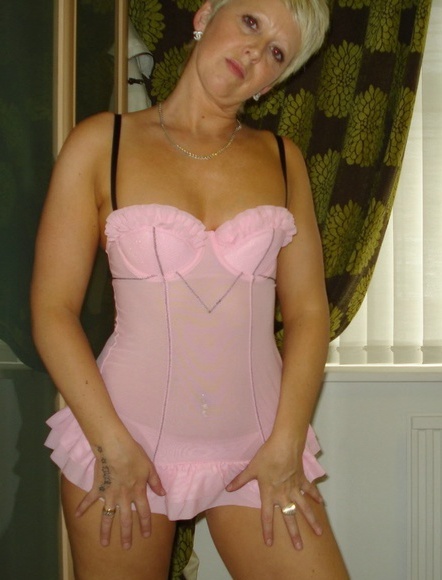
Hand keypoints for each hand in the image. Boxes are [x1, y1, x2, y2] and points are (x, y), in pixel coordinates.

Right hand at [75, 434, 165, 549]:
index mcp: (138, 492)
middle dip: (126, 535)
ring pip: (107, 516)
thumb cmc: (134, 455)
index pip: (143, 512)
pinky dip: (82, 507)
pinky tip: (76, 515)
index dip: (145, 524)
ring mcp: (109, 495)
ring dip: (105, 530)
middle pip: (126, 519)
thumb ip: (155, 482)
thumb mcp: (149, 467)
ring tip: (104, 543)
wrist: (115, 448)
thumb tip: (163, 494)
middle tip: (126, 547)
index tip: (145, 535)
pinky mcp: (97, 488)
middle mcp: (123, 497)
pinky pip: (89, 500)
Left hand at [226, 436, 322, 549]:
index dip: (267, 530)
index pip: (267, 516)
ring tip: (319, 533)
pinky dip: (316, 496)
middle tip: (299, 547)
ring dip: (312, 520)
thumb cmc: (267, 456)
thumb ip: (240, 480)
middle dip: (294, 533)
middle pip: (289, 517)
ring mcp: (295, 488)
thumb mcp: (251, 468)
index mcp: (269, 493)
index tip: (269, 543)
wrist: (284, 445)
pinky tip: (322, 503)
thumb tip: (228, 488)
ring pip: (304, 508)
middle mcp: (283, 494)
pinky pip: (310, 490)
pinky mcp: (302, 479)